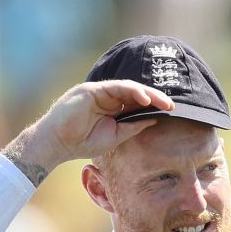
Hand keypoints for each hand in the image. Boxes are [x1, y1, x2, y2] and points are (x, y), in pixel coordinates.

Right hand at [5, 81, 174, 179]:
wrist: (57, 144)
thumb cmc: (82, 142)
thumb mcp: (115, 136)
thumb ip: (133, 126)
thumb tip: (154, 119)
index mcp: (112, 108)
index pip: (136, 103)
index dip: (154, 105)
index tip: (171, 111)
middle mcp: (107, 97)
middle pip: (135, 93)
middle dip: (155, 98)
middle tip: (172, 105)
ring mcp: (99, 92)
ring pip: (128, 88)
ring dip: (147, 94)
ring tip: (162, 102)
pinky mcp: (92, 90)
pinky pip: (115, 87)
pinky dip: (131, 91)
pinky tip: (144, 98)